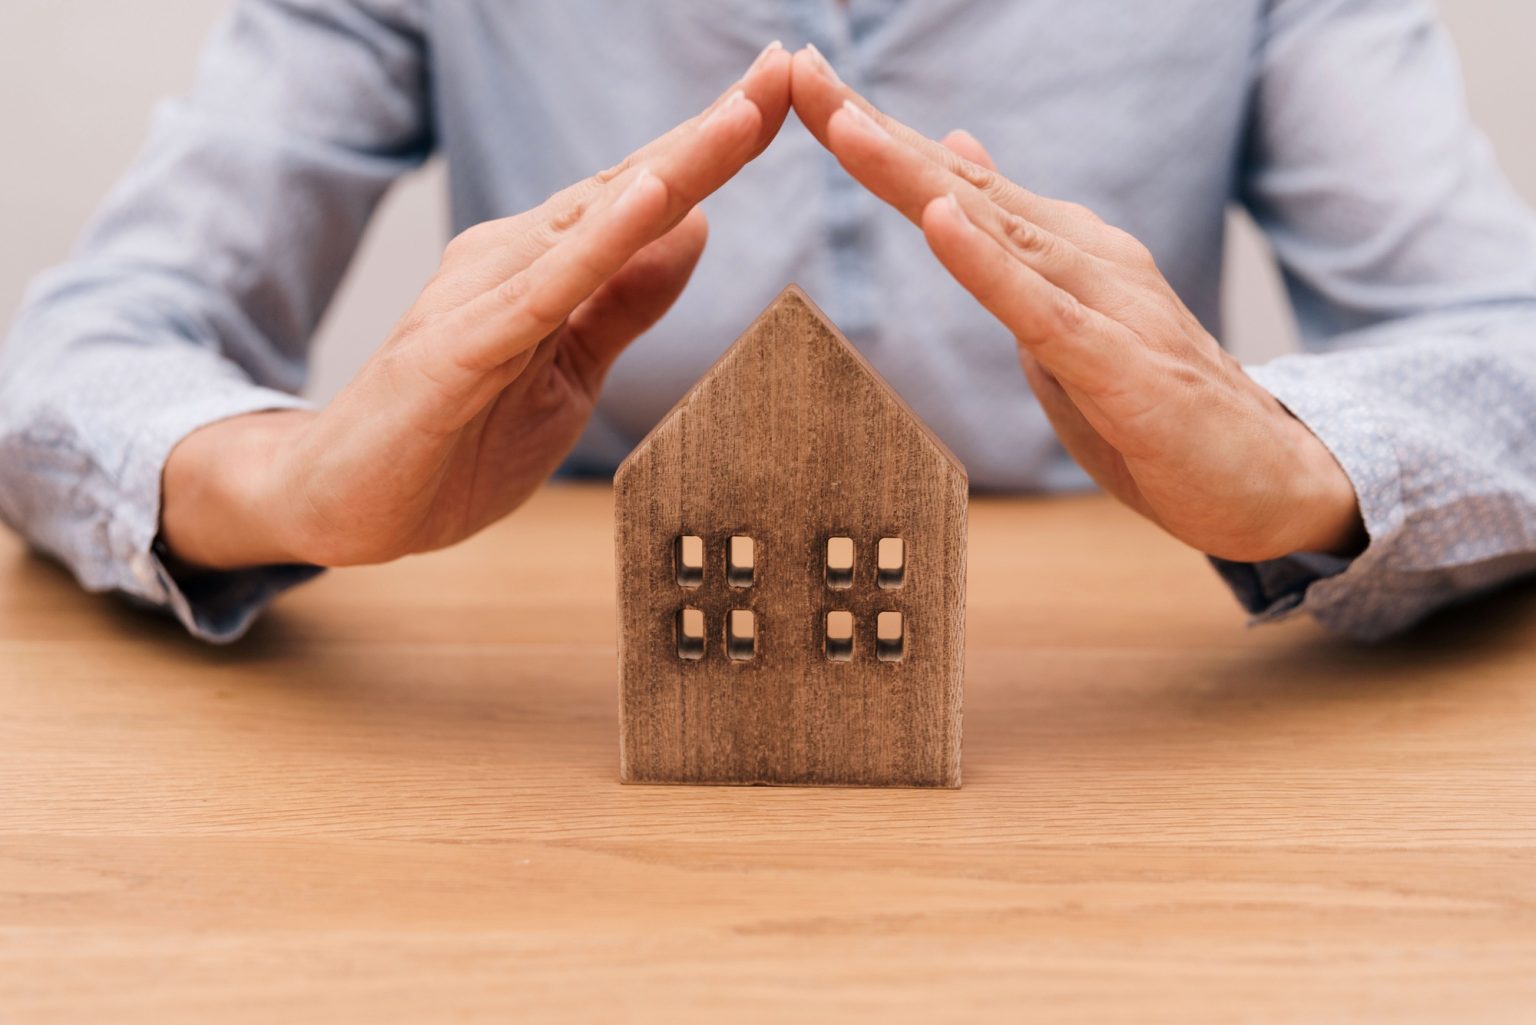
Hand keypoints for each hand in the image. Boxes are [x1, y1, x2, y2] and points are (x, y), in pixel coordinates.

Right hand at [162, 43, 792, 569]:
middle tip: (784, 67)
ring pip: (596, 224)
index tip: (784, 95)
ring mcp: (481, 297)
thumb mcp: (570, 372)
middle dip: (712, 130)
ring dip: (674, 168)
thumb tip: (696, 225)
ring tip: (743, 116)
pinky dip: (600, 245)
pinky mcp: (458, 350)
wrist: (347, 504)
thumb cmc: (458, 439)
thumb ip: (625, 302)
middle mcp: (513, 259)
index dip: (715, 148)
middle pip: (630, 187)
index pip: (645, 197)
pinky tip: (651, 200)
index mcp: (545, 265)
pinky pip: (542, 293)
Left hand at [789, 47, 1363, 562]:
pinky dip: (987, 263)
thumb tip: (954, 183)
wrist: (1270, 475)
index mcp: (1060, 251)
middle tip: (800, 73)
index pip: (951, 184)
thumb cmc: (1153, 405)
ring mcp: (1104, 303)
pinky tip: (940, 219)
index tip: (804, 87)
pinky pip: (1040, 308)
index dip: (876, 136)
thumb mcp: (1062, 321)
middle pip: (958, 186)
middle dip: (872, 130)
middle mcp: (1082, 257)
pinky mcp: (1118, 363)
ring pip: (992, 228)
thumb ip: (1010, 253)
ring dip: (912, 175)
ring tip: (844, 124)